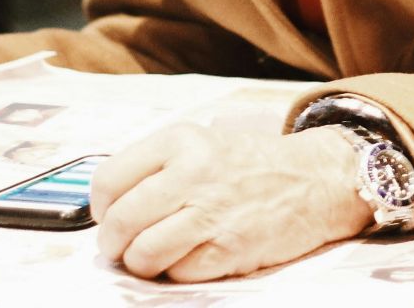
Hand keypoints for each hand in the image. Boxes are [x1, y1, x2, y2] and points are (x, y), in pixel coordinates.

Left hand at [91, 124, 372, 281]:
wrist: (314, 180)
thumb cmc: (251, 165)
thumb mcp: (201, 142)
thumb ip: (156, 166)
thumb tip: (109, 205)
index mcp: (180, 141)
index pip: (108, 180)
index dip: (99, 207)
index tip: (107, 215)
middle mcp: (192, 173)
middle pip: (121, 221)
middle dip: (113, 243)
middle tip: (121, 247)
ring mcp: (212, 213)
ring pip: (143, 254)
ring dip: (140, 263)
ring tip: (150, 257)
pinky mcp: (229, 248)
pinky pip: (179, 273)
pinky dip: (175, 272)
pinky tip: (187, 258)